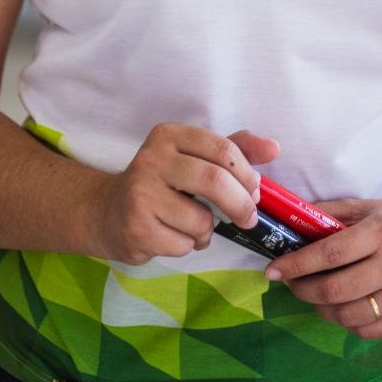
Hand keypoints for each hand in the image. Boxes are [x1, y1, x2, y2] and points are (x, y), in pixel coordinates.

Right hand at [91, 125, 278, 266]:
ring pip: (201, 220)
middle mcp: (151, 159)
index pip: (222, 148)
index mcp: (169, 135)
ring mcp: (141, 194)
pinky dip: (188, 246)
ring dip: (207, 231)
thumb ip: (234, 149)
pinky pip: (184, 244)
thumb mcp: (194, 157)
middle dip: (241, 205)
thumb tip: (274, 148)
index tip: (255, 190)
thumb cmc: (162, 182)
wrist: (108, 211)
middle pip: (215, 181)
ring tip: (192, 225)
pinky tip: (172, 236)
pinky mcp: (137, 228)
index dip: (247, 173)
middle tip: (249, 218)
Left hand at [262, 196, 381, 338]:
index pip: (329, 253)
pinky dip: (346, 322)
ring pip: (348, 316)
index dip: (296, 264)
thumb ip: (331, 213)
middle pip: (335, 290)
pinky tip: (342, 307)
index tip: (273, 270)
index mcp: (381, 232)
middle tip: (290, 284)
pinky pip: (367, 331)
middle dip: (303, 290)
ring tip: (315, 295)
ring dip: (321, 309)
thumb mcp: (369, 207)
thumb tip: (292, 221)